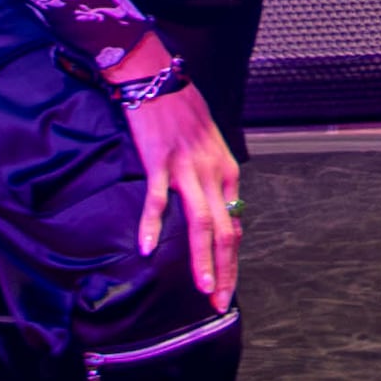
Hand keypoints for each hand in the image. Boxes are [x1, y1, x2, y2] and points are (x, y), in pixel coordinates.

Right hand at [122, 71, 242, 305]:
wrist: (157, 78)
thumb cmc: (182, 109)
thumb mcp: (210, 143)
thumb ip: (212, 176)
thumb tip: (212, 207)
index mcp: (227, 170)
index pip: (235, 224)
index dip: (232, 260)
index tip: (225, 287)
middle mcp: (213, 173)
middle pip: (225, 231)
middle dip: (224, 271)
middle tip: (218, 302)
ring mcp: (187, 169)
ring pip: (201, 223)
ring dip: (203, 259)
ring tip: (202, 288)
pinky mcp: (160, 162)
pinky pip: (157, 200)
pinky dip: (152, 225)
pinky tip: (145, 248)